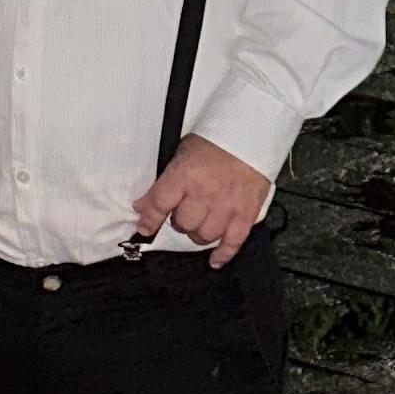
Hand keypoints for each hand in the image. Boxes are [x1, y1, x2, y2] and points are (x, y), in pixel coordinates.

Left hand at [132, 134, 269, 263]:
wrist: (252, 133)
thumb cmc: (215, 140)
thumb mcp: (182, 152)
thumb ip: (164, 181)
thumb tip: (142, 205)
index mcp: (185, 175)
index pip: (160, 204)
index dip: (149, 219)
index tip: (144, 227)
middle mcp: (204, 194)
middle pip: (183, 224)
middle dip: (180, 220)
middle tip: (185, 211)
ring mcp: (227, 206)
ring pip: (204, 236)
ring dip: (198, 233)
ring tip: (201, 222)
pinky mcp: (246, 213)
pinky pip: (233, 242)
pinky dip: (223, 253)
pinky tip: (215, 260)